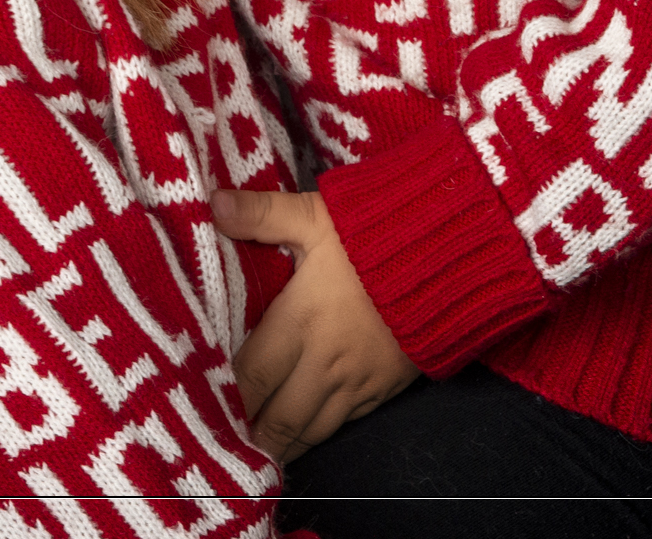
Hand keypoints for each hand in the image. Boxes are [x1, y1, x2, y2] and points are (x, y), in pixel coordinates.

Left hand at [210, 187, 418, 460]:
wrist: (453, 260)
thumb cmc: (377, 234)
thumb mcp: (315, 214)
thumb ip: (262, 213)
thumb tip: (213, 205)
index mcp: (298, 322)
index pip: (249, 376)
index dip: (222, 396)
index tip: (198, 404)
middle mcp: (323, 364)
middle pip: (276, 420)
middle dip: (249, 433)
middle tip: (223, 438)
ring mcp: (356, 385)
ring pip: (309, 433)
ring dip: (281, 442)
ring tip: (255, 447)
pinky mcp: (383, 392)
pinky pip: (342, 426)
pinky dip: (317, 434)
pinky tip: (302, 432)